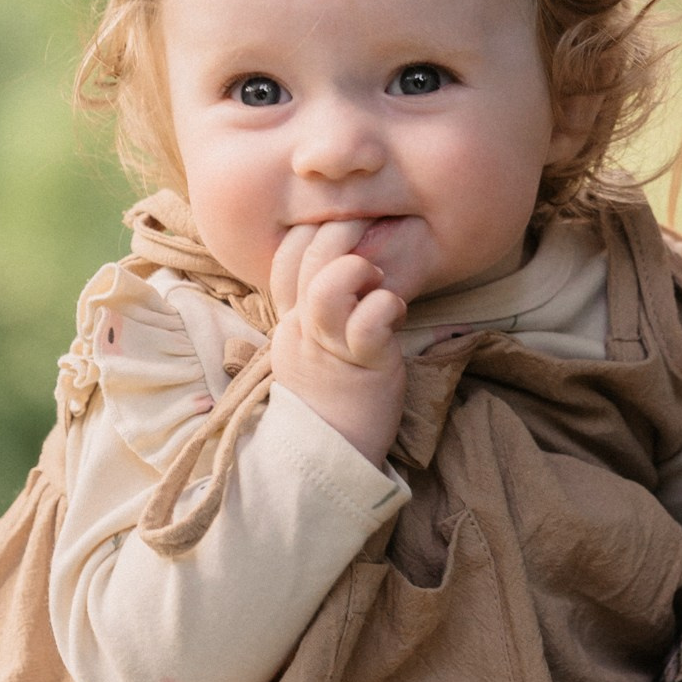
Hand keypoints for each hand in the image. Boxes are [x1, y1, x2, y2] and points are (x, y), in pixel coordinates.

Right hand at [268, 218, 408, 466]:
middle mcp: (302, 330)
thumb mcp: (315, 350)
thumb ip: (322, 313)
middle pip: (306, 260)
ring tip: (378, 278)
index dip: (310, 233)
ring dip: (359, 268)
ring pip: (329, 286)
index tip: (341, 225)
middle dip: (339, 231)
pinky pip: (370, 320)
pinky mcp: (363, 364)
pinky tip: (397, 313)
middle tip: (367, 228)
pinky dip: (387, 305)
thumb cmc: (334, 400)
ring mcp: (330, 347)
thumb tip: (348, 273)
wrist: (332, 456)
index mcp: (290, 323)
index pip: (284, 260)